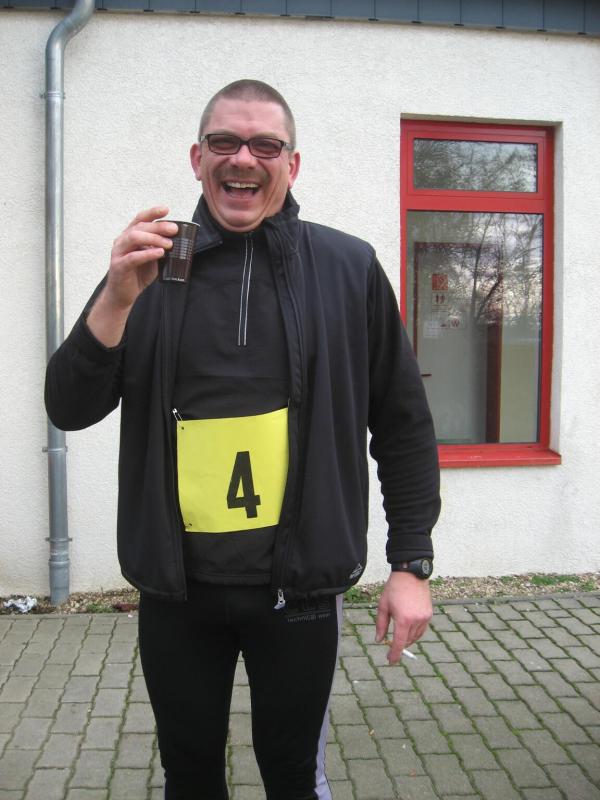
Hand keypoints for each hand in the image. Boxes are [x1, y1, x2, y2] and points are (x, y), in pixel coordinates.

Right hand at [87, 207, 177, 345]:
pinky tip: (159, 253)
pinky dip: (147, 254)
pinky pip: (133, 257)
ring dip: (153, 238)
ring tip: (168, 244)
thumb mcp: (152, 259)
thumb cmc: (137, 275)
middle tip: (174, 230)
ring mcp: (118, 253)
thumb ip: (159, 248)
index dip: (152, 213)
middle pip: (139, 227)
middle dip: (158, 227)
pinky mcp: (119, 266)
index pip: (140, 219)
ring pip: (134, 238)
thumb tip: (177, 241)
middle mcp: (122, 241)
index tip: (166, 209)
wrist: (122, 295)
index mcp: (129, 236)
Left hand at [375, 572, 432, 664]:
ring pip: (416, 637)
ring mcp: (424, 618)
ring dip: (407, 639)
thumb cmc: (394, 588)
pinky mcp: (429, 614)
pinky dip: (415, 633)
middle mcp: (416, 621)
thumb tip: (379, 640)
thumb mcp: (383, 606)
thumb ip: (381, 625)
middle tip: (391, 646)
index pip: (399, 643)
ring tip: (399, 635)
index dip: (394, 654)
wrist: (411, 574)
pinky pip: (422, 629)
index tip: (390, 661)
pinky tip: (408, 629)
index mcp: (403, 619)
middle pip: (407, 641)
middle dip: (399, 646)